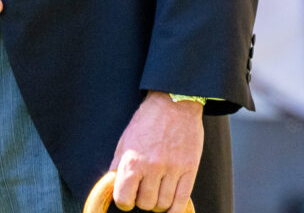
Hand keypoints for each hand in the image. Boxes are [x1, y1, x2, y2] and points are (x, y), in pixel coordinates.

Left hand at [110, 91, 203, 211]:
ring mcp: (173, 168)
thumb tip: (113, 189)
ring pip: (163, 205)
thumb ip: (118, 166)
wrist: (174, 101)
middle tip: (146, 188)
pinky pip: (181, 202)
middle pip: (146, 204)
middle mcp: (152, 166)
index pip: (124, 199)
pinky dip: (175, 208)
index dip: (125, 200)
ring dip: (159, 202)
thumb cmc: (147, 121)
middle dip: (144, 199)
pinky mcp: (190, 168)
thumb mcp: (125, 140)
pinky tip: (171, 203)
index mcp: (133, 160)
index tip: (129, 196)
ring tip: (158, 189)